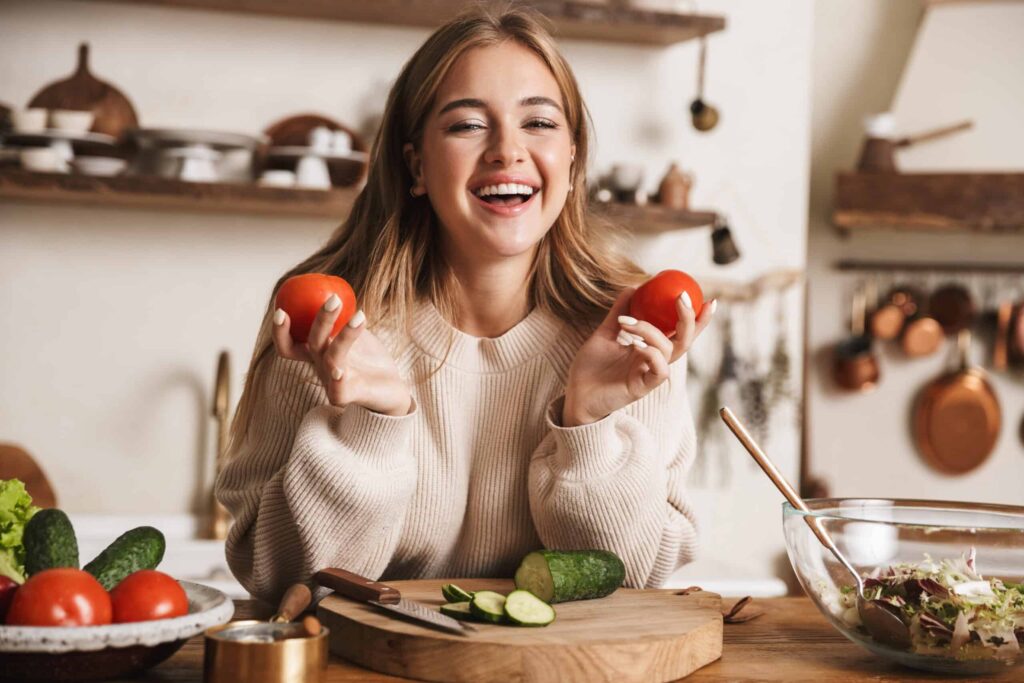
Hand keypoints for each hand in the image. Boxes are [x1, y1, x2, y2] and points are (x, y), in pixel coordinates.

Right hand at [271, 294, 411, 415]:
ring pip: (332, 357)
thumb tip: (335, 288)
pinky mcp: (346, 396)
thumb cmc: (369, 360)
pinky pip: (338, 389)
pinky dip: (337, 379)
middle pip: (312, 343)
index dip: (280, 330)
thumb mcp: (355, 332)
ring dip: (345, 335)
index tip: (281, 309)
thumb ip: (344, 315)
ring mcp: (332, 382)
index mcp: (316, 353)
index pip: (289, 344)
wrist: (391, 391)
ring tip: (360, 316)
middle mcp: (320, 367)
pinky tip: (339, 371)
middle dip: (321, 319)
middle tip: (333, 299)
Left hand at [562, 287, 714, 426]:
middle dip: (689, 318)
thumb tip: (634, 287)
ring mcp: (649, 374)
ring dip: (650, 330)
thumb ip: (620, 311)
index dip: (697, 317)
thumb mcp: (605, 332)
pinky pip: (660, 370)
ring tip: (626, 323)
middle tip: (682, 296)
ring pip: (668, 350)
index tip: (708, 299)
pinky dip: (651, 353)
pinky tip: (635, 345)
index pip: (680, 331)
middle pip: (685, 340)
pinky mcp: (642, 388)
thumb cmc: (591, 367)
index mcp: (650, 347)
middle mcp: (654, 360)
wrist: (575, 393)